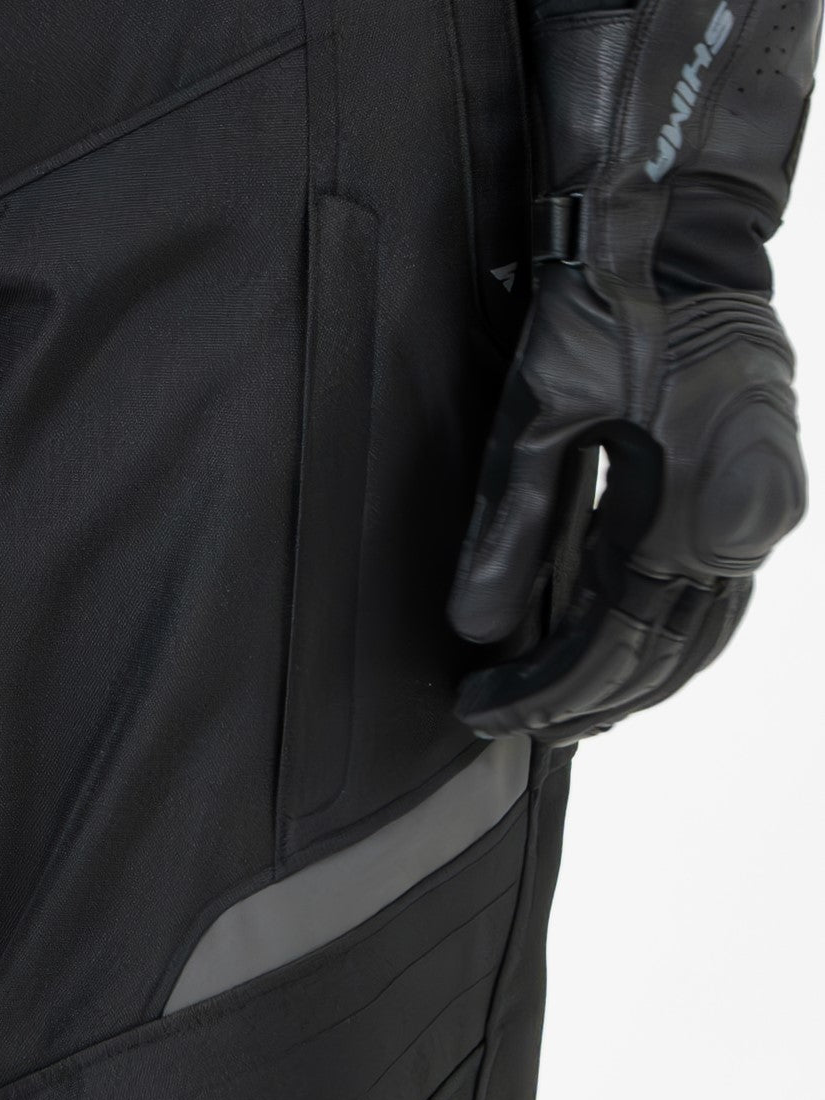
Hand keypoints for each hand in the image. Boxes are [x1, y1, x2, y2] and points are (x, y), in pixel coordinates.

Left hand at [448, 264, 805, 743]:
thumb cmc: (602, 310)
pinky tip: (633, 655)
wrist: (676, 231)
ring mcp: (764, 513)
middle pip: (664, 657)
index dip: (543, 692)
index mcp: (686, 516)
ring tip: (573, 714)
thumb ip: (507, 534)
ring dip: (638, 683)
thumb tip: (476, 630)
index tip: (485, 712)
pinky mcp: (763, 493)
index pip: (610, 647)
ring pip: (703, 638)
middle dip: (588, 702)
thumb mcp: (534, 422)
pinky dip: (673, 637)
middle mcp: (742, 529)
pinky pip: (720, 597)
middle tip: (520, 727)